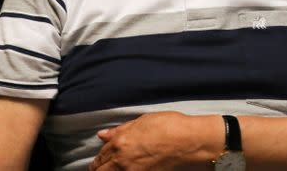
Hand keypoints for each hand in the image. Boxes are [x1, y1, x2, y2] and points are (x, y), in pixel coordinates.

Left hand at [89, 112, 218, 170]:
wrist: (188, 140)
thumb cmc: (169, 126)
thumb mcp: (143, 121)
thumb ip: (120, 130)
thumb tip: (103, 135)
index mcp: (120, 142)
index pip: (100, 154)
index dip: (100, 156)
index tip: (101, 158)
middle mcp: (122, 160)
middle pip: (99, 170)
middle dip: (98, 168)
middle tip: (102, 167)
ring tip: (114, 168)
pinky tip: (128, 169)